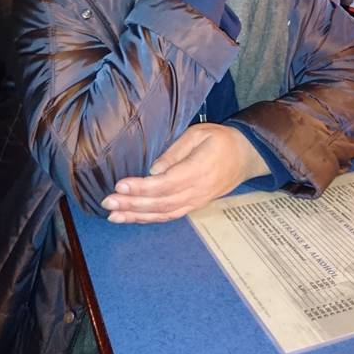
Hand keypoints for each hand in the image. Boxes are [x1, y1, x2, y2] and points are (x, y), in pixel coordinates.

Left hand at [101, 123, 269, 223]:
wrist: (246, 156)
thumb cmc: (221, 140)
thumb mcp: (199, 134)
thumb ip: (176, 151)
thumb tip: (153, 170)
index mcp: (198, 170)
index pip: (166, 184)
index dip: (142, 187)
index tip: (120, 185)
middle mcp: (196, 191)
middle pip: (160, 202)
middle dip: (132, 204)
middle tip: (108, 202)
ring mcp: (196, 201)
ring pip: (163, 214)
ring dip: (137, 216)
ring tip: (113, 215)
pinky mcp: (194, 205)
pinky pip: (170, 216)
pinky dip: (149, 219)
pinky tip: (132, 217)